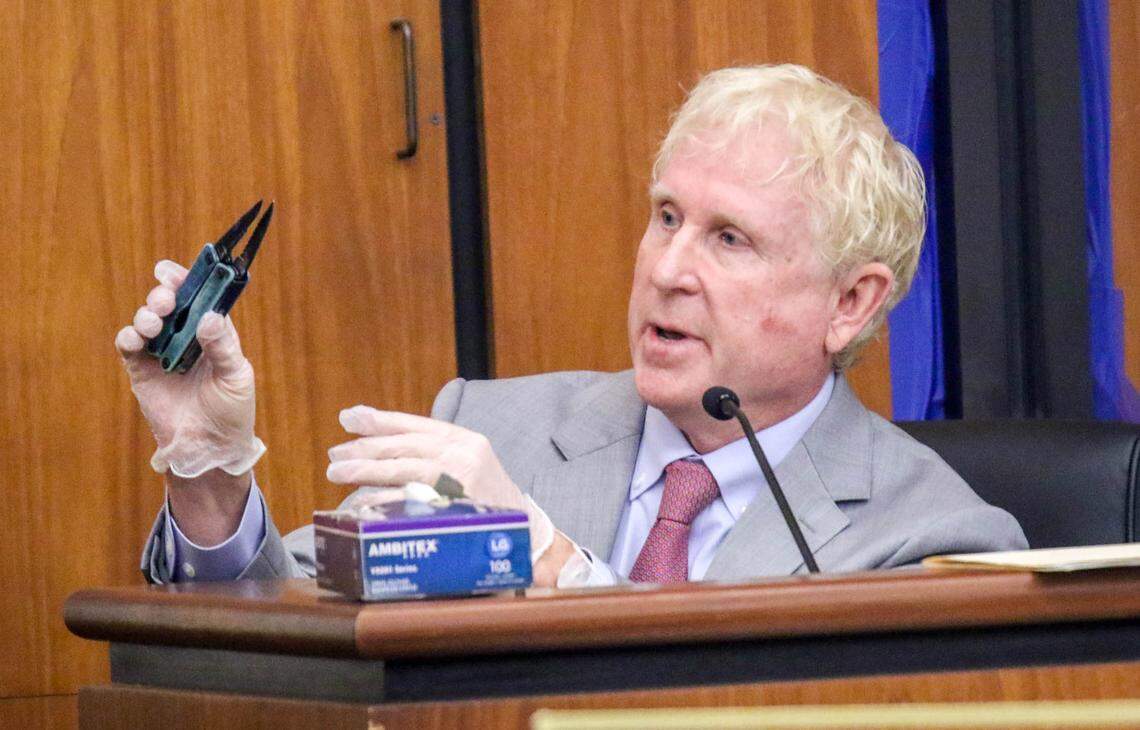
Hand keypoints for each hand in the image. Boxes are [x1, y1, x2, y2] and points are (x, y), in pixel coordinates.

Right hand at [114, 260, 264, 478]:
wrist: (211, 448)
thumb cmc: (232, 411)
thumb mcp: (235, 376)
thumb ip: (222, 347)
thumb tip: (208, 318)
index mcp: (212, 334)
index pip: (198, 299)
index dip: (185, 281)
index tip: (171, 272)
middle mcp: (186, 339)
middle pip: (169, 305)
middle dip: (163, 295)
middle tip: (165, 300)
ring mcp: (162, 354)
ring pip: (147, 321)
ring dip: (146, 315)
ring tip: (154, 322)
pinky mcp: (143, 371)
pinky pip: (130, 347)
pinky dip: (129, 337)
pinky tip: (136, 338)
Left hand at [326, 406, 555, 563]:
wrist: (528, 540)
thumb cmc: (490, 505)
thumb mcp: (470, 469)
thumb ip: (434, 456)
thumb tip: (381, 450)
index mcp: (467, 441)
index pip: (416, 425)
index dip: (380, 420)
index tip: (349, 417)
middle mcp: (465, 455)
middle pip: (404, 445)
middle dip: (365, 447)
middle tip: (336, 455)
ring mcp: (462, 481)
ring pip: (404, 467)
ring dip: (366, 469)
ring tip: (337, 472)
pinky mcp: (455, 508)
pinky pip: (410, 500)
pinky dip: (383, 499)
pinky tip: (362, 501)